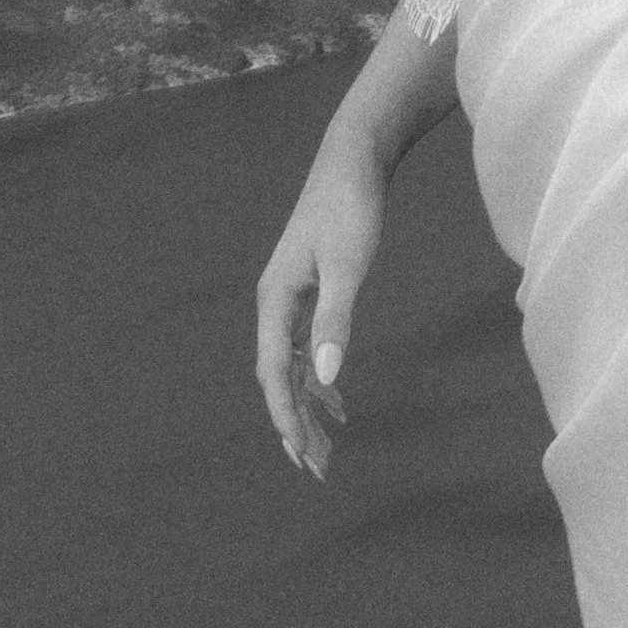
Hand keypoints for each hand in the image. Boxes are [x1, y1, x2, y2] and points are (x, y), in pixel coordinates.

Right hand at [254, 127, 387, 480]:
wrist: (353, 161)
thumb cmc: (351, 209)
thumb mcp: (348, 266)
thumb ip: (336, 320)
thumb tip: (329, 376)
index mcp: (276, 301)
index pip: (276, 374)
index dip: (286, 417)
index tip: (301, 455)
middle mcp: (275, 303)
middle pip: (279, 376)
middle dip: (293, 421)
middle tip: (315, 467)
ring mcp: (289, 296)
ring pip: (292, 364)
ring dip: (304, 403)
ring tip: (322, 446)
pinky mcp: (307, 288)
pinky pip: (304, 346)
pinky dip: (316, 376)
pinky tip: (334, 396)